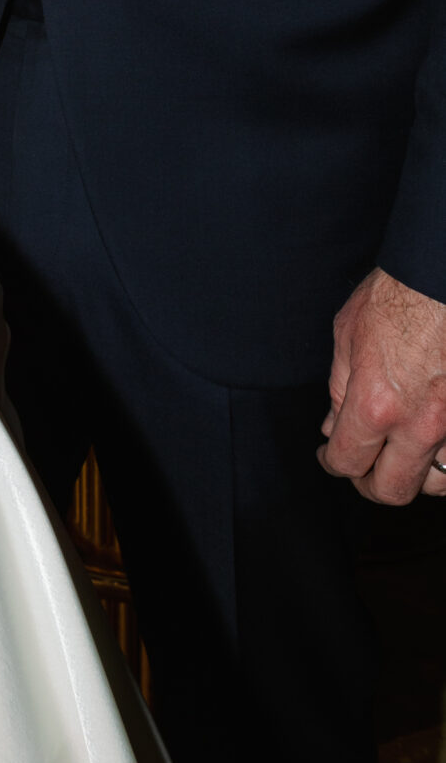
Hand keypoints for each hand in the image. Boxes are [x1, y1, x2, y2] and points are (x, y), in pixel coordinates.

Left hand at [318, 266, 445, 502]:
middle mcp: (420, 424)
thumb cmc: (399, 294)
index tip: (329, 454)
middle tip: (362, 468)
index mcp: (377, 404)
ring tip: (401, 455)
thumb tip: (333, 426)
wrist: (443, 274)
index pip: (347, 462)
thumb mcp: (348, 335)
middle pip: (393, 489)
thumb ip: (340, 388)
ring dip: (415, 474)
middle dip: (370, 484)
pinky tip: (434, 444)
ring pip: (437, 484)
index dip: (331, 462)